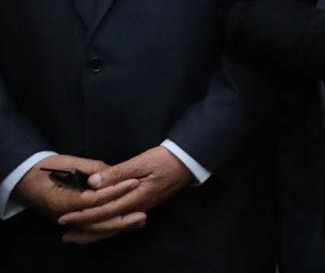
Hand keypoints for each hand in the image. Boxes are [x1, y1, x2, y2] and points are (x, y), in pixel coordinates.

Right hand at [12, 154, 139, 236]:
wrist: (24, 179)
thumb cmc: (45, 168)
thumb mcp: (68, 162)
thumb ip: (92, 168)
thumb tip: (113, 174)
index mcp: (63, 200)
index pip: (94, 199)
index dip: (115, 191)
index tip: (134, 182)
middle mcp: (65, 215)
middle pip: (96, 222)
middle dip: (120, 220)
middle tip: (142, 215)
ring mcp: (67, 220)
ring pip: (95, 229)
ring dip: (117, 227)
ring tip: (139, 221)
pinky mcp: (71, 221)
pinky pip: (90, 228)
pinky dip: (107, 228)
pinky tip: (124, 224)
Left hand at [57, 147, 192, 243]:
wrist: (187, 162)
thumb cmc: (165, 159)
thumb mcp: (141, 161)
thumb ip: (117, 173)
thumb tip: (93, 183)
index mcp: (136, 197)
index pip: (104, 210)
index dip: (83, 215)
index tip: (65, 217)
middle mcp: (138, 208)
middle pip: (108, 225)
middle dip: (85, 229)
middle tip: (64, 234)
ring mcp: (142, 209)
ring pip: (115, 227)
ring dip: (94, 233)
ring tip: (75, 237)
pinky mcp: (143, 206)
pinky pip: (122, 223)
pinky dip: (107, 228)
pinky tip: (98, 229)